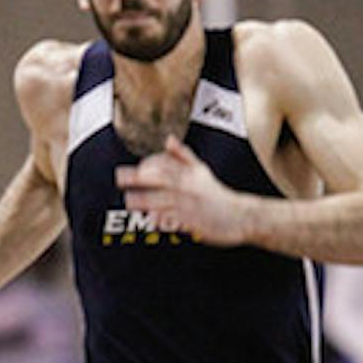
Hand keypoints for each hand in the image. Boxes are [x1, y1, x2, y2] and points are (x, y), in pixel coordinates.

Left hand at [115, 137, 248, 245]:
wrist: (242, 217)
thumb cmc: (218, 195)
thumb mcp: (202, 171)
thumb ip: (183, 155)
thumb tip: (168, 139)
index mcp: (190, 174)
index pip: (166, 164)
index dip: (148, 164)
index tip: (137, 169)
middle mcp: (189, 188)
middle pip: (161, 179)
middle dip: (140, 178)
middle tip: (120, 178)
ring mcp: (191, 206)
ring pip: (164, 201)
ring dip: (145, 200)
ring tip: (129, 201)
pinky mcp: (195, 223)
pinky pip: (175, 221)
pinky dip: (163, 219)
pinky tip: (152, 218)